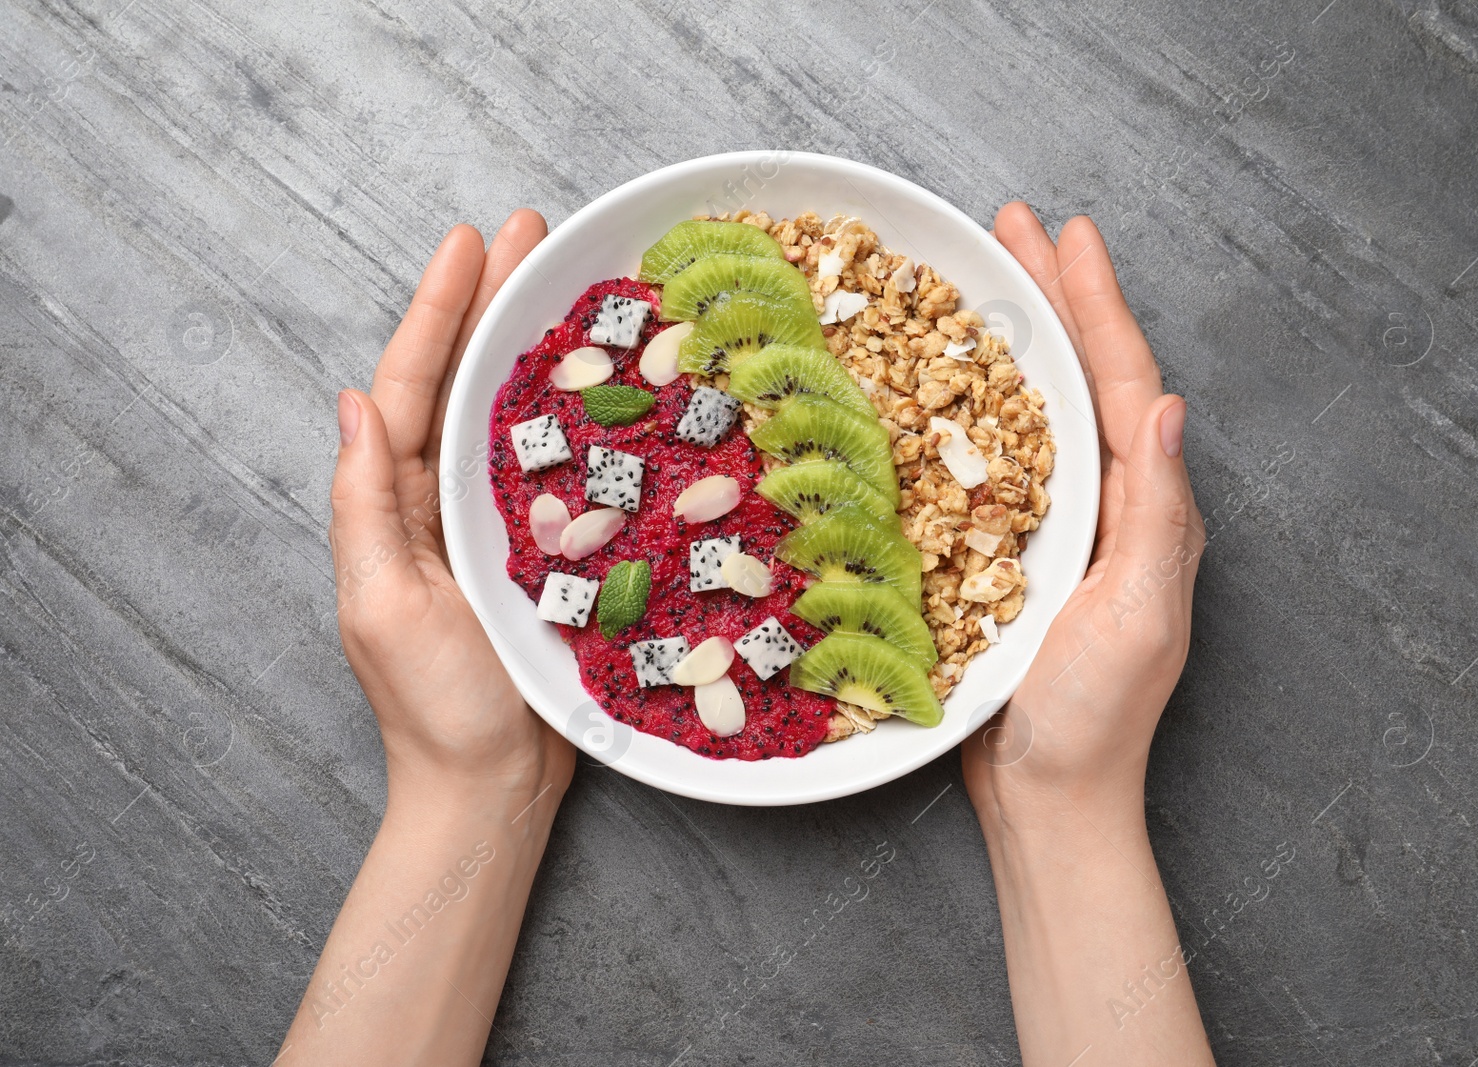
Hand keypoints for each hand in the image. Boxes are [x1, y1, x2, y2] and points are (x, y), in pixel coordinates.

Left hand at [330, 210, 574, 798]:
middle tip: (532, 230)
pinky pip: (564, 469)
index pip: (413, 386)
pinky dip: (580, 417)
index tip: (470, 242)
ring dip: (538, 344)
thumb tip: (351, 402)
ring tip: (570, 280)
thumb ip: (365, 506)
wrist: (493, 789)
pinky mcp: (551, 554)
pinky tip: (610, 382)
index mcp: (398, 504)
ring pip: (516, 414)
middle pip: (466, 381)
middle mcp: (446, 500)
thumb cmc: (435, 710)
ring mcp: (501, 525)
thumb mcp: (381, 607)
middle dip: (493, 302)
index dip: (438, 310)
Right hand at [964, 204, 1204, 812]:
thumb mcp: (1138, 616)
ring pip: (1036, 411)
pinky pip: (995, 462)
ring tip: (981, 279)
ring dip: (1014, 340)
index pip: (1124, 384)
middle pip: (1081, 379)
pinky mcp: (1010, 557)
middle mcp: (1108, 506)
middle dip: (1053, 298)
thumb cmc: (1095, 722)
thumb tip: (1171, 404)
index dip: (1097, 304)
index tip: (1068, 234)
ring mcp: (1058, 529)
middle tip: (1012, 226)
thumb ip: (1157, 514)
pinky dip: (972, 408)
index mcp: (1146, 510)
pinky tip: (941, 385)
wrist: (1048, 801)